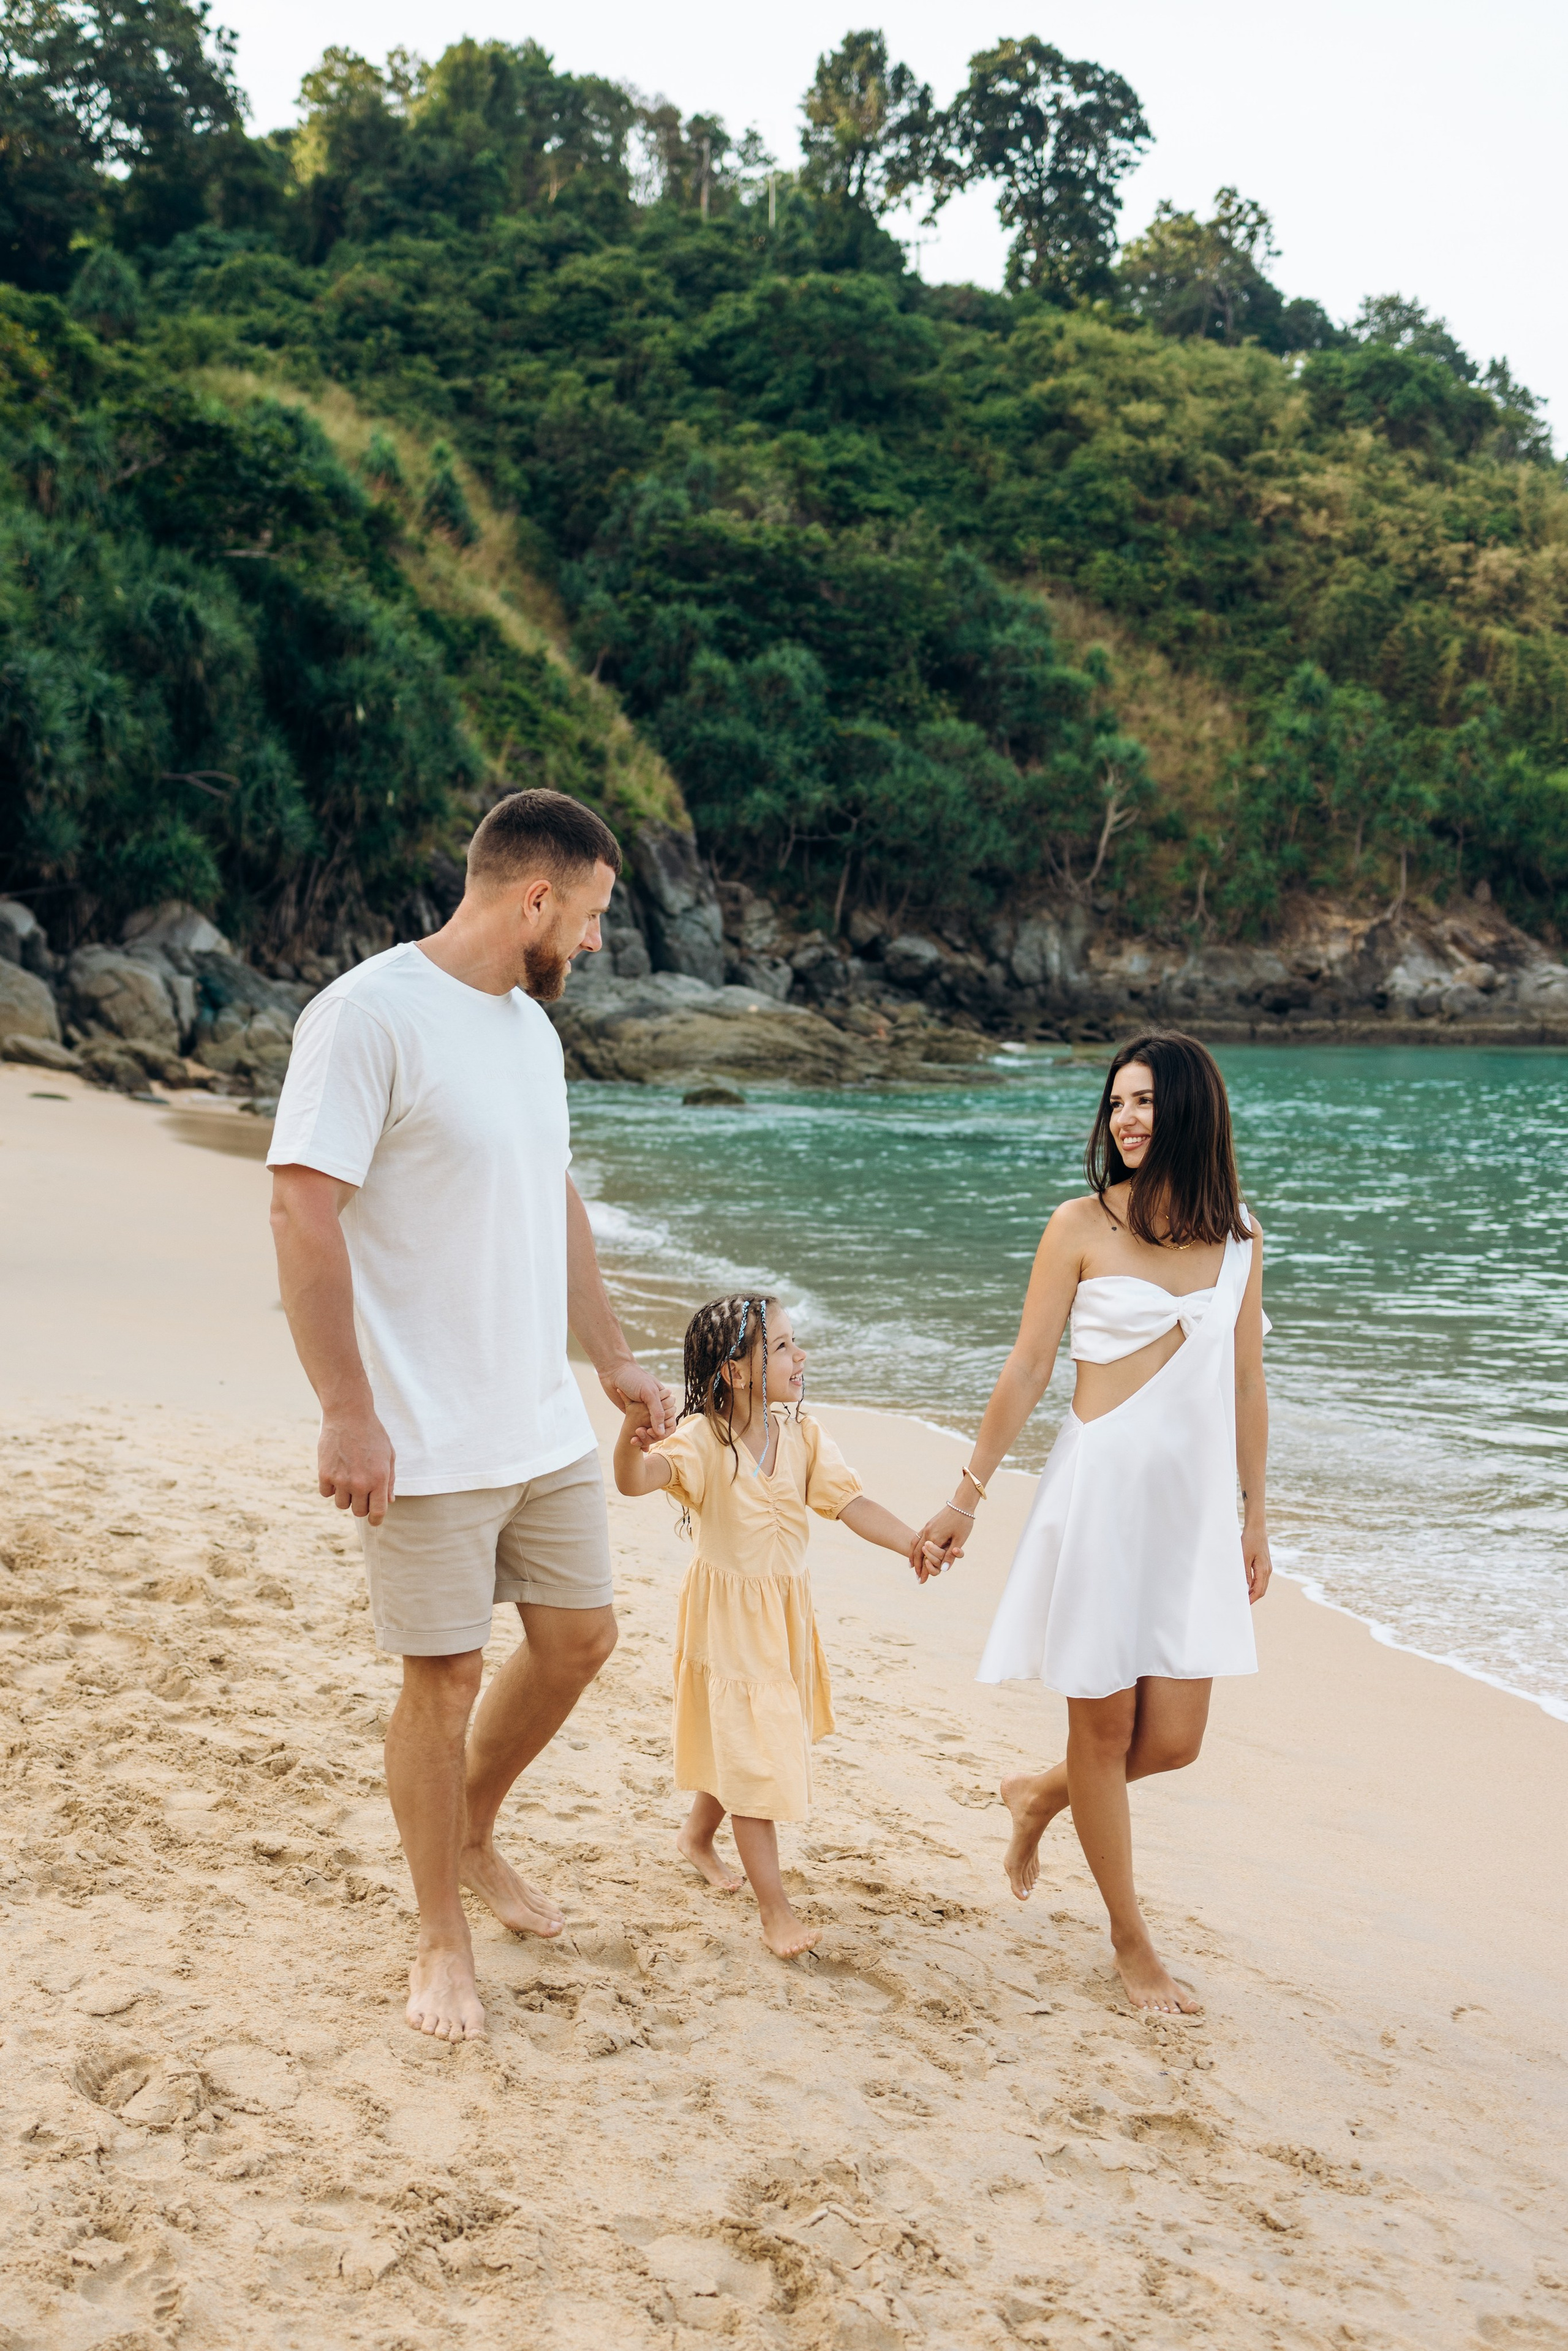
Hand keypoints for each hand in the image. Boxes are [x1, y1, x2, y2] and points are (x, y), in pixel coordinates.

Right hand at [318, 1404, 395, 1523]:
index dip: (376, 1520)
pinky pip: (327, 1493)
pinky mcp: (324, 1474)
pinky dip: (331, 1487)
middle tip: (361, 1490)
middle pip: (359, 1512)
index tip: (374, 1521)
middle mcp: (360, 1483)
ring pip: (342, 1505)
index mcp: (379, 1479)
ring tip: (348, 1478)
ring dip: (346, 1497)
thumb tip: (389, 1501)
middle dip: (361, 1505)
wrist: (348, 1415)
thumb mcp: (389, 1455)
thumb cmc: (372, 1434)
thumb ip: (389, 1481)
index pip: (377, 1512)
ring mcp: (341, 1480)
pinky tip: (336, 1472)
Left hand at [600, 1359, 673, 1437]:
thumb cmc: (633, 1379)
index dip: (663, 1426)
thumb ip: (657, 1412)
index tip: (653, 1429)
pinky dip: (637, 1435)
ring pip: (649, 1427)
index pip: (669, 1417)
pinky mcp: (631, 1411)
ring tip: (637, 1435)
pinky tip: (634, 1441)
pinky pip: (638, 1425)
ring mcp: (643, 1408)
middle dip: (654, 1432)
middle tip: (644, 1431)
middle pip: (660, 1424)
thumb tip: (661, 1432)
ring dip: (645, 1436)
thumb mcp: (649, 1393)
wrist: (613, 1372)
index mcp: (662, 1398)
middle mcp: (654, 1404)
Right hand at [909, 1503, 972, 1577]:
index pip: (927, 1559)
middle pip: (918, 1553)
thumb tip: (943, 1571)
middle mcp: (927, 1532)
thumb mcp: (959, 1540)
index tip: (922, 1581)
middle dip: (917, 1567)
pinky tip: (915, 1552)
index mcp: (935, 1537)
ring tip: (913, 1568)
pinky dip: (914, 1547)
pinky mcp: (928, 1524)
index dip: (924, 1571)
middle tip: (918, 1578)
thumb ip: (950, 1556)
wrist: (961, 1504)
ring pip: (915, 1545)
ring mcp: (926, 1527)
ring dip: (913, 1557)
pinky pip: (917, 1538)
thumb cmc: (963, 1522)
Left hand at [1244, 1524, 1271, 1603]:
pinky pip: (1261, 1578)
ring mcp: (1267, 1567)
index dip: (1251, 1599)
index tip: (1244, 1605)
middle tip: (1242, 1602)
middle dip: (1253, 1597)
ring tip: (1242, 1595)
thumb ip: (1245, 1574)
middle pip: (1262, 1590)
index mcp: (1263, 1570)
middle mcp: (1268, 1571)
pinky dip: (1254, 1584)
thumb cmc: (1249, 1541)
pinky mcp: (1265, 1564)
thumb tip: (1245, 1588)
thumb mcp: (1244, 1557)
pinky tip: (1246, 1584)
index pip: (1259, 1591)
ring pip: (1262, 1585)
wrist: (1257, 1529)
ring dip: (1253, 1591)